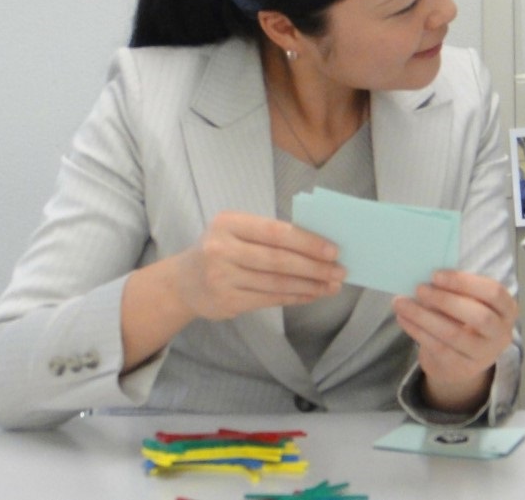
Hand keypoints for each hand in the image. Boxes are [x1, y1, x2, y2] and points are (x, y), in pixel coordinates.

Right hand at [174, 211, 344, 320]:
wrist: (183, 282)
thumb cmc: (221, 250)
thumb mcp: (236, 232)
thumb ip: (270, 235)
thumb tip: (319, 245)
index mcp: (228, 223)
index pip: (275, 232)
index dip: (308, 242)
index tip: (334, 249)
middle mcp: (221, 249)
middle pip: (279, 260)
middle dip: (315, 266)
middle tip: (340, 271)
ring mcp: (222, 278)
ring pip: (277, 283)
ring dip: (310, 285)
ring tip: (332, 285)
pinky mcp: (227, 302)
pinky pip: (270, 299)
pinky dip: (295, 297)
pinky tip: (312, 294)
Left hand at [392, 270, 517, 411]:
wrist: (463, 358)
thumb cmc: (466, 317)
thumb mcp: (470, 301)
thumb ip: (457, 289)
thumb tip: (426, 279)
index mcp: (507, 309)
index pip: (493, 293)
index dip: (464, 282)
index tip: (435, 275)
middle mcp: (501, 334)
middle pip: (479, 317)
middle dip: (446, 300)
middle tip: (419, 289)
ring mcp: (484, 355)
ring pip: (454, 334)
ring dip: (423, 316)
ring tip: (401, 302)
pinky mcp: (463, 368)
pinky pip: (438, 348)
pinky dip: (417, 331)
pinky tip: (403, 318)